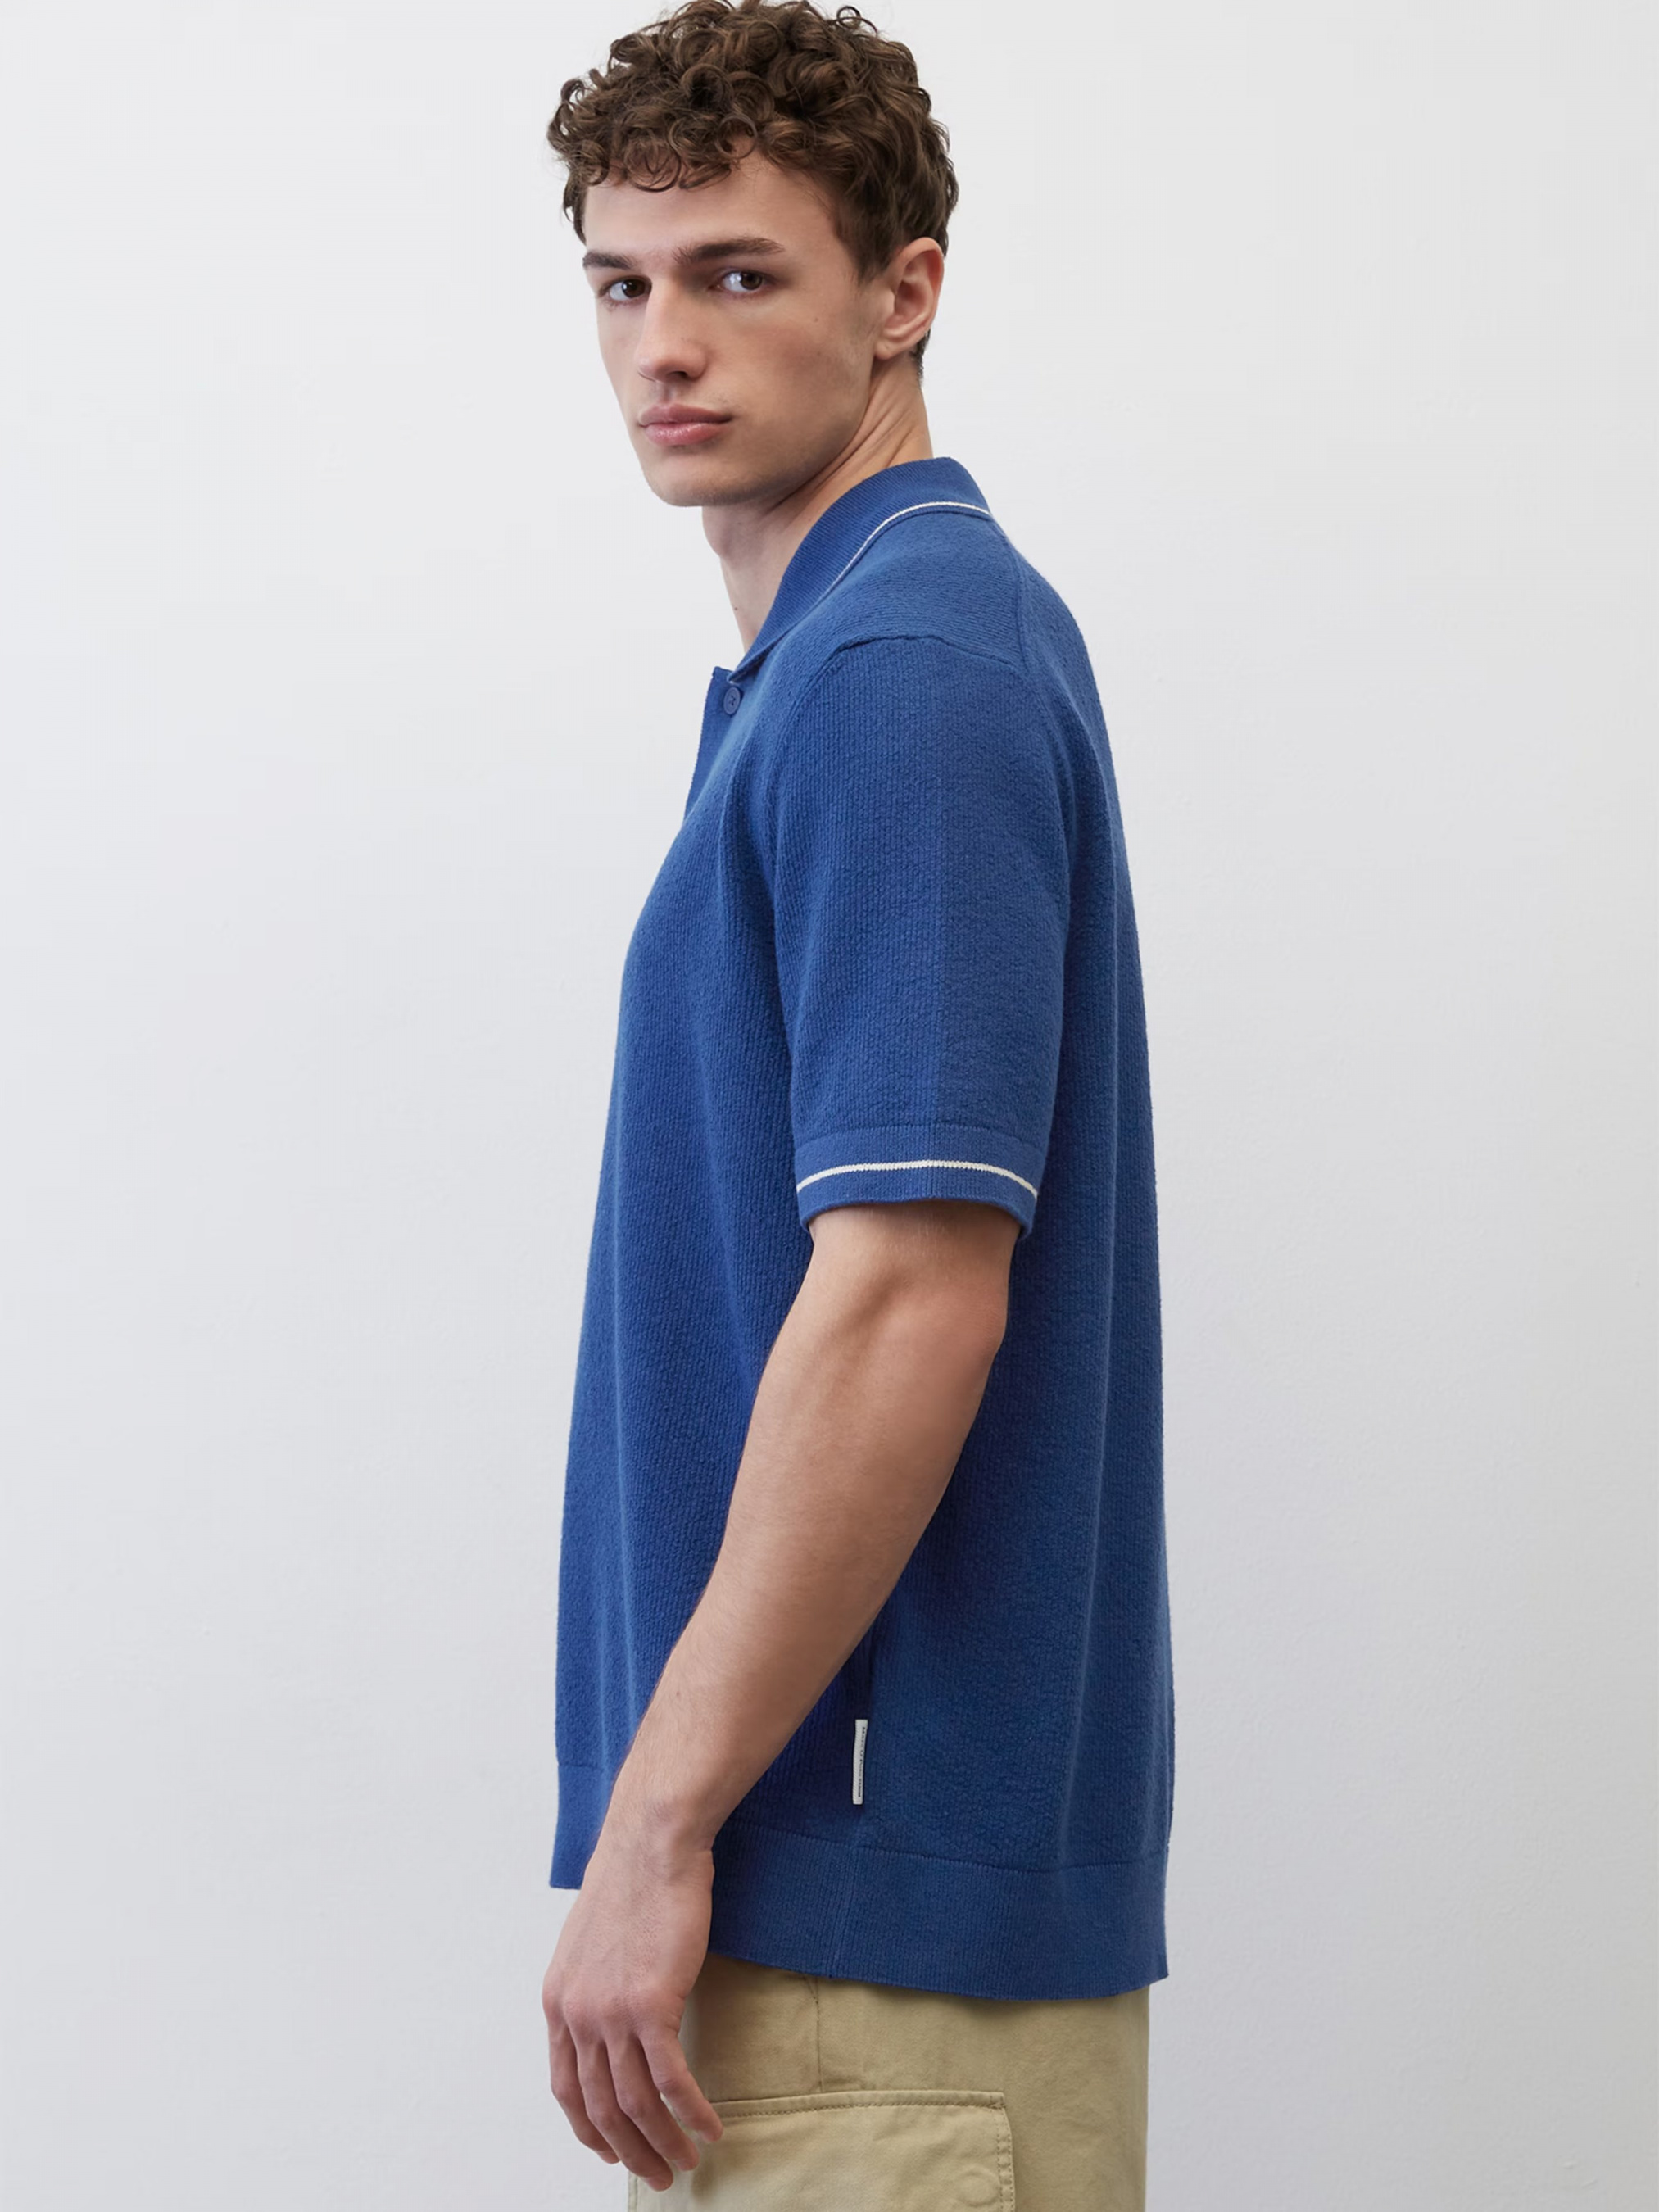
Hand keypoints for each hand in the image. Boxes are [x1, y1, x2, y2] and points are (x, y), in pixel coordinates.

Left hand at [541, 1818, 726, 2192]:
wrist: (651, 1841)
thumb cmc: (631, 1880)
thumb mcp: (591, 1941)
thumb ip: (593, 1984)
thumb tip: (609, 2014)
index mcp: (559, 2001)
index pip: (567, 2087)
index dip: (589, 2128)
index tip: (612, 2149)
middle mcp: (577, 2014)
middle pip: (600, 2106)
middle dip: (630, 2149)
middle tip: (659, 2174)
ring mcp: (611, 2012)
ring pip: (635, 2102)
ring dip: (664, 2141)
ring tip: (688, 2162)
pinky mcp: (651, 2004)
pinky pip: (671, 2080)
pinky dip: (691, 2113)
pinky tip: (710, 2128)